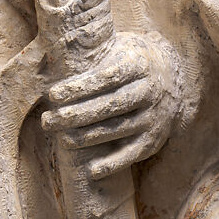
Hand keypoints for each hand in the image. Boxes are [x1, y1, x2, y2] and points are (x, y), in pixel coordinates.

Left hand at [40, 32, 180, 178]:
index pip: (106, 78)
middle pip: (109, 106)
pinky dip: (113, 164)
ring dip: (87, 138)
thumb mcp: (118, 47)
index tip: (53, 94)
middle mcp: (150, 91)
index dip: (79, 87)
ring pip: (117, 130)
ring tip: (62, 140)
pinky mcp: (154, 139)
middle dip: (76, 115)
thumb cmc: (129, 61)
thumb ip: (94, 52)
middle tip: (48, 121)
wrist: (171, 78)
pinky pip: (132, 154)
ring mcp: (154, 117)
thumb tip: (54, 49)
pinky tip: (91, 171)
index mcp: (139, 65)